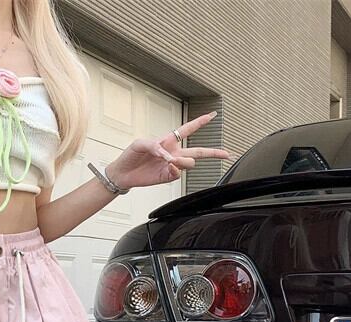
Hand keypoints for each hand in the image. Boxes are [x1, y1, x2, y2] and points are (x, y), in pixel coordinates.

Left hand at [106, 112, 233, 189]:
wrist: (123, 174)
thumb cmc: (130, 155)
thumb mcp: (139, 143)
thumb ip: (154, 145)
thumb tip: (167, 154)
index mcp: (168, 140)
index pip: (188, 129)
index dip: (201, 122)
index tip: (213, 115)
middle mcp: (174, 153)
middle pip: (199, 151)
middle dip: (214, 153)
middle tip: (227, 154)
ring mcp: (172, 166)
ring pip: (190, 163)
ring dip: (183, 160)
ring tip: (171, 161)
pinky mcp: (168, 177)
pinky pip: (178, 173)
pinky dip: (175, 169)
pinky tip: (168, 167)